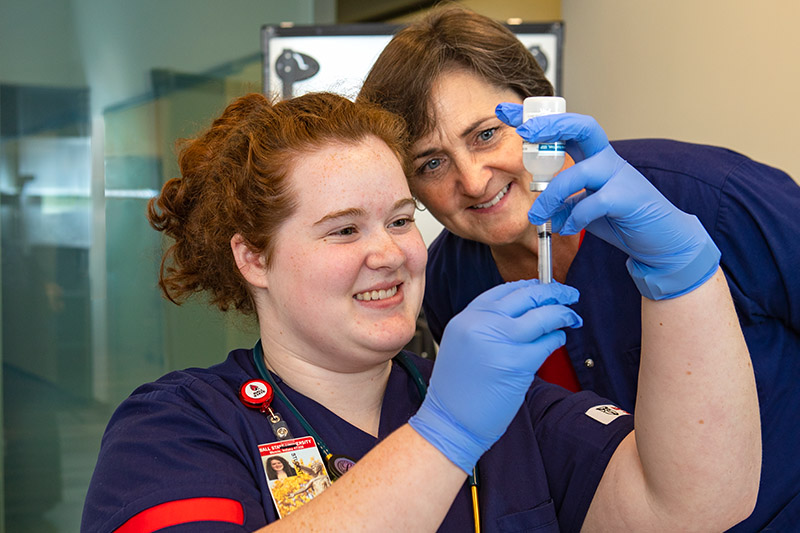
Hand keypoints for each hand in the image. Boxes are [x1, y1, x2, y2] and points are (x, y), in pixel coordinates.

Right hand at [409, 280, 581, 472]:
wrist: (450, 421)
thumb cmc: (457, 391)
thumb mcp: (461, 344)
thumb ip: (485, 325)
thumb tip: (521, 313)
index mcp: (466, 319)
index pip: (504, 290)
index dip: (529, 286)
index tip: (542, 287)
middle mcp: (481, 325)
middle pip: (527, 297)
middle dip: (554, 292)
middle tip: (568, 294)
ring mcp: (500, 343)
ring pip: (542, 317)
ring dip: (563, 313)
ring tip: (571, 316)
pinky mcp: (517, 364)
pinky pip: (547, 343)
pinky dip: (558, 338)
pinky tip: (559, 338)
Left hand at [496, 104, 719, 299]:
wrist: (661, 241)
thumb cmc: (622, 219)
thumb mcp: (584, 208)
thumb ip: (564, 202)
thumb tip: (539, 208)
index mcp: (593, 157)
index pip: (565, 129)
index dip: (537, 119)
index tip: (507, 111)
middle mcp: (607, 159)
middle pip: (582, 128)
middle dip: (551, 126)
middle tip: (525, 134)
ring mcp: (620, 176)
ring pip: (579, 173)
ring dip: (551, 196)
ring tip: (536, 216)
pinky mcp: (629, 198)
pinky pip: (594, 202)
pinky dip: (575, 217)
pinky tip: (568, 228)